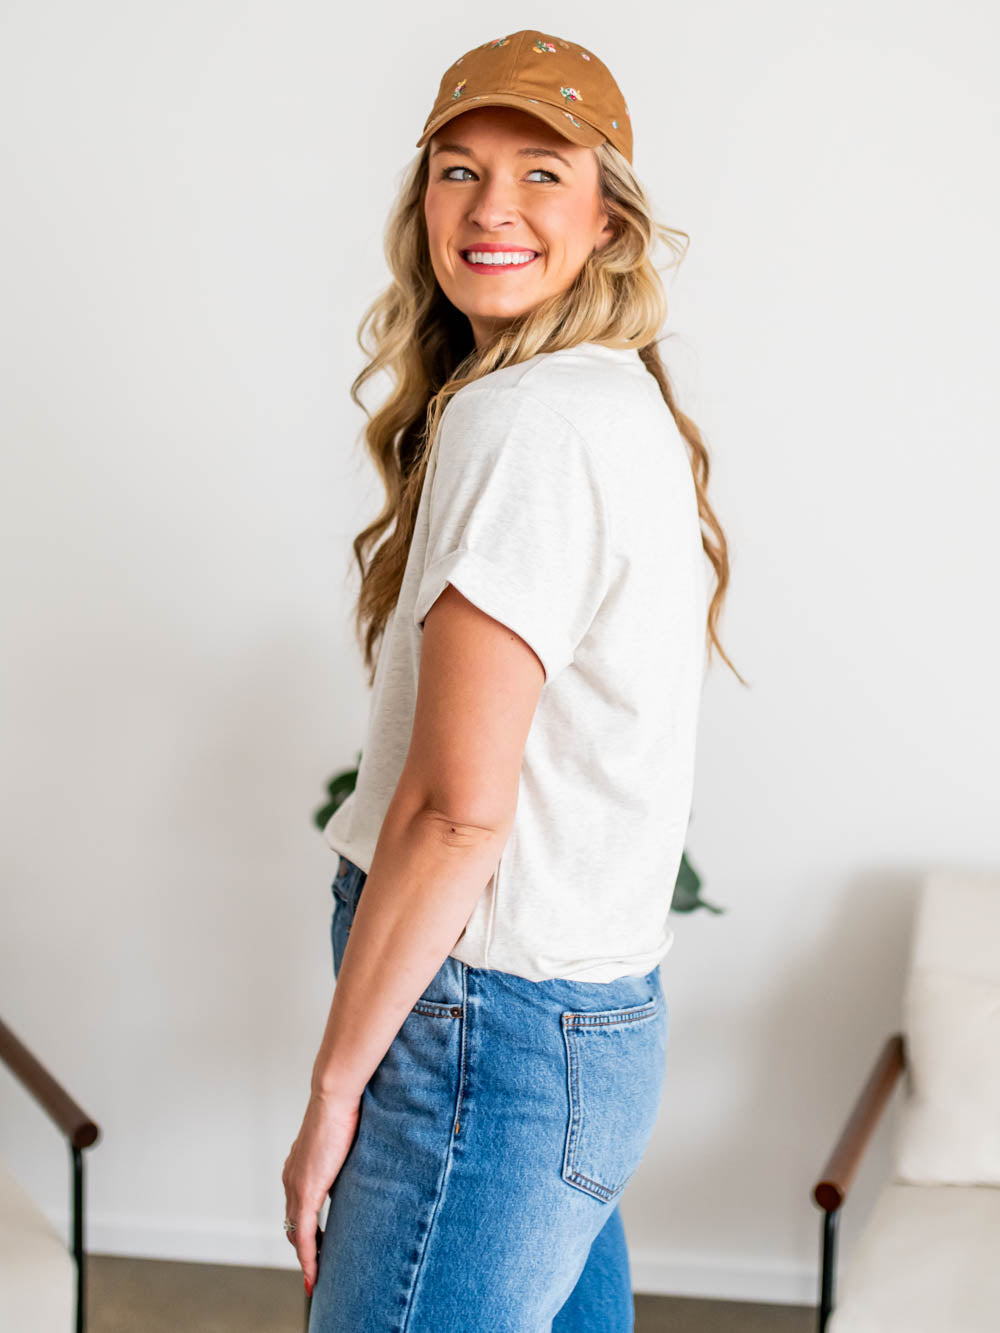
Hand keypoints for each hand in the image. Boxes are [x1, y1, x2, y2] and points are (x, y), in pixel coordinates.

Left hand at [282, 1090, 360, 1294]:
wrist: (334, 1098)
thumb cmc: (344, 1111)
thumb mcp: (342, 1143)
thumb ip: (341, 1161)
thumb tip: (355, 1169)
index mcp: (298, 1166)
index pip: (295, 1207)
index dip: (303, 1230)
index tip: (315, 1246)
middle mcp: (291, 1178)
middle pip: (292, 1225)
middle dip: (304, 1248)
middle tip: (317, 1267)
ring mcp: (295, 1186)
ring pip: (295, 1233)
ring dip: (306, 1256)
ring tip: (316, 1276)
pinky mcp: (305, 1193)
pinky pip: (303, 1235)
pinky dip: (308, 1256)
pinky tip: (314, 1273)